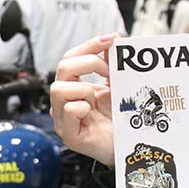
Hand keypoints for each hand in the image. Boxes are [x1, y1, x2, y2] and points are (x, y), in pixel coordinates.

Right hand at [50, 34, 117, 165]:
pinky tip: (93, 114)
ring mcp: (65, 118)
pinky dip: (82, 108)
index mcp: (76, 87)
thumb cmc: (121, 122)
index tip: (112, 38)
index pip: (72, 57)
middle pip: (62, 67)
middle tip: (109, 70)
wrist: (129, 149)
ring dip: (85, 89)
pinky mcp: (70, 134)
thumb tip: (115, 41)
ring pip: (59, 89)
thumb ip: (114, 67)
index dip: (90, 45)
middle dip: (89, 62)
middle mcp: (66, 100)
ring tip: (98, 101)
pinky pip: (69, 111)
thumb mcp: (118, 88)